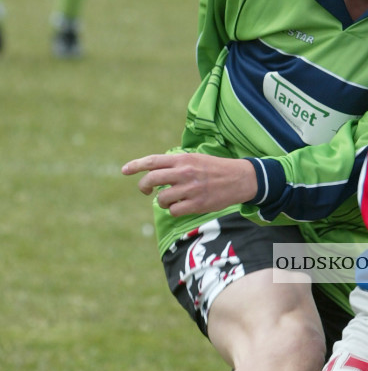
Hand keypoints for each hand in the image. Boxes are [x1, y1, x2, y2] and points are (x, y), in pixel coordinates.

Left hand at [122, 152, 257, 215]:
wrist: (240, 179)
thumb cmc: (215, 169)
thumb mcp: (195, 159)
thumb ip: (176, 164)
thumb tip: (156, 173)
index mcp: (182, 159)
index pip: (152, 161)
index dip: (135, 166)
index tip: (124, 171)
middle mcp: (184, 173)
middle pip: (152, 180)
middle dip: (144, 187)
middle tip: (146, 191)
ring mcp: (190, 189)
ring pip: (162, 199)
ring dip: (162, 201)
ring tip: (171, 200)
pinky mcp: (197, 204)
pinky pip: (174, 211)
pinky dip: (174, 210)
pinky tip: (181, 207)